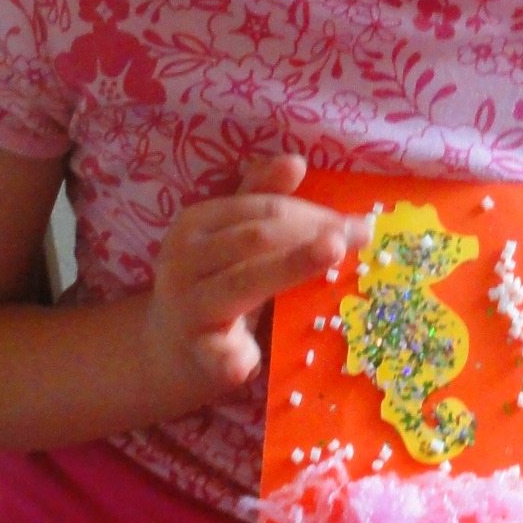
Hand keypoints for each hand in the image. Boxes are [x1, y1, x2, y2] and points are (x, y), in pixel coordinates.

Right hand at [139, 154, 372, 413]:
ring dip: (292, 265)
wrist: (161, 353)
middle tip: (361, 235)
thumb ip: (259, 201)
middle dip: (314, 233)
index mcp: (195, 224)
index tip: (359, 223)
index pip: (263, 209)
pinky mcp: (194, 355)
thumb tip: (295, 162)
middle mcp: (184, 259)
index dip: (314, 212)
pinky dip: (230, 356)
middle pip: (257, 238)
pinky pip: (214, 353)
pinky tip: (247, 360)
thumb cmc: (207, 289)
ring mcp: (187, 307)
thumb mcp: (228, 241)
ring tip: (332, 252)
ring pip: (245, 281)